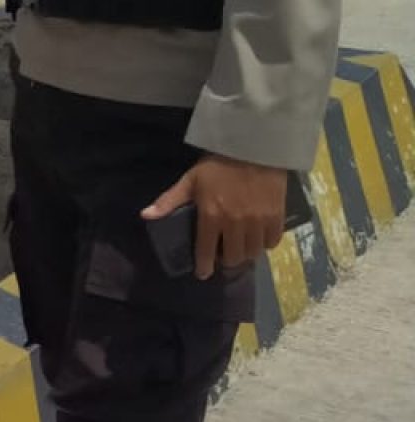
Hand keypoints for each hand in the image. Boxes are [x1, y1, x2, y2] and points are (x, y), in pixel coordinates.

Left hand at [145, 154, 284, 278]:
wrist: (255, 148)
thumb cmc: (218, 165)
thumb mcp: (189, 181)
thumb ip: (169, 201)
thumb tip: (145, 215)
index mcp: (212, 216)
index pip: (206, 251)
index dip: (204, 266)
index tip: (202, 273)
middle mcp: (235, 224)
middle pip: (233, 257)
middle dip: (225, 261)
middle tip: (222, 255)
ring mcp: (258, 222)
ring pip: (253, 253)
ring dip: (245, 254)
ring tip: (239, 248)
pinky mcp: (277, 217)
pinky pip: (272, 242)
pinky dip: (264, 245)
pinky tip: (257, 239)